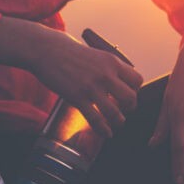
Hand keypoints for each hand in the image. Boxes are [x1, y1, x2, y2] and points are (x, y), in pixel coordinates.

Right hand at [0, 17, 142, 136]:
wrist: (46, 50)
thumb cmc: (69, 51)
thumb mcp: (96, 54)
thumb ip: (108, 67)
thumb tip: (117, 79)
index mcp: (112, 62)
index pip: (137, 80)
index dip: (135, 90)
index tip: (129, 95)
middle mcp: (105, 74)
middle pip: (131, 97)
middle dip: (130, 108)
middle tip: (125, 111)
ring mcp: (91, 87)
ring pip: (115, 112)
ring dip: (118, 122)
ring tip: (117, 125)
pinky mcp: (77, 97)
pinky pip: (95, 119)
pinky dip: (103, 129)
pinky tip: (106, 133)